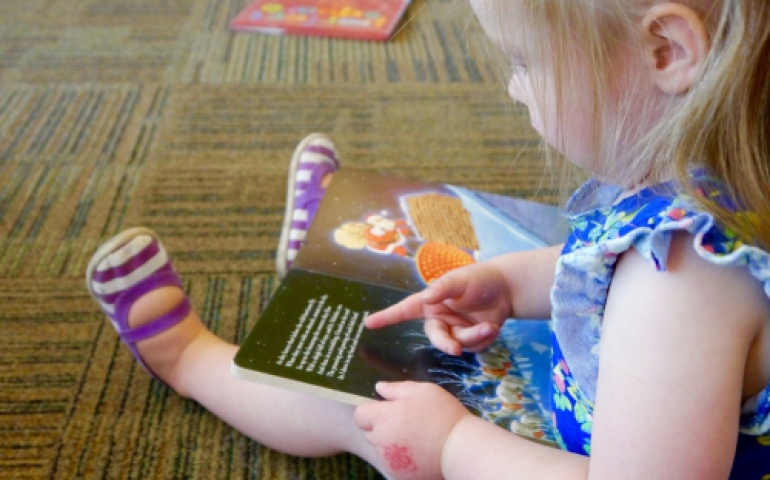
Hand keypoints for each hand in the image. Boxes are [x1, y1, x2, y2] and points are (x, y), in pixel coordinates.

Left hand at [354, 382, 470, 479]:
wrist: (460, 447)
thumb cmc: (441, 414)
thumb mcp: (421, 391)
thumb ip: (396, 389)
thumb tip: (379, 387)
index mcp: (383, 418)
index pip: (360, 414)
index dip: (372, 410)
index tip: (388, 409)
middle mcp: (380, 441)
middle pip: (369, 432)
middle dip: (380, 426)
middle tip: (404, 422)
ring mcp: (389, 460)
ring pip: (380, 448)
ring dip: (389, 442)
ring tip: (414, 437)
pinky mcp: (398, 474)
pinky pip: (392, 463)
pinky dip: (400, 458)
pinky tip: (418, 451)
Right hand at [365, 262, 511, 354]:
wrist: (506, 290)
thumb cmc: (479, 279)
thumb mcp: (459, 280)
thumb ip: (442, 289)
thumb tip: (425, 298)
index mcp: (430, 302)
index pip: (405, 310)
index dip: (387, 317)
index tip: (368, 323)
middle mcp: (439, 318)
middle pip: (435, 337)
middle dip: (445, 343)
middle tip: (455, 349)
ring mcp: (454, 330)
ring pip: (457, 344)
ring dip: (474, 337)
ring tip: (490, 325)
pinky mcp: (470, 339)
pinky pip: (472, 347)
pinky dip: (484, 339)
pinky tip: (493, 326)